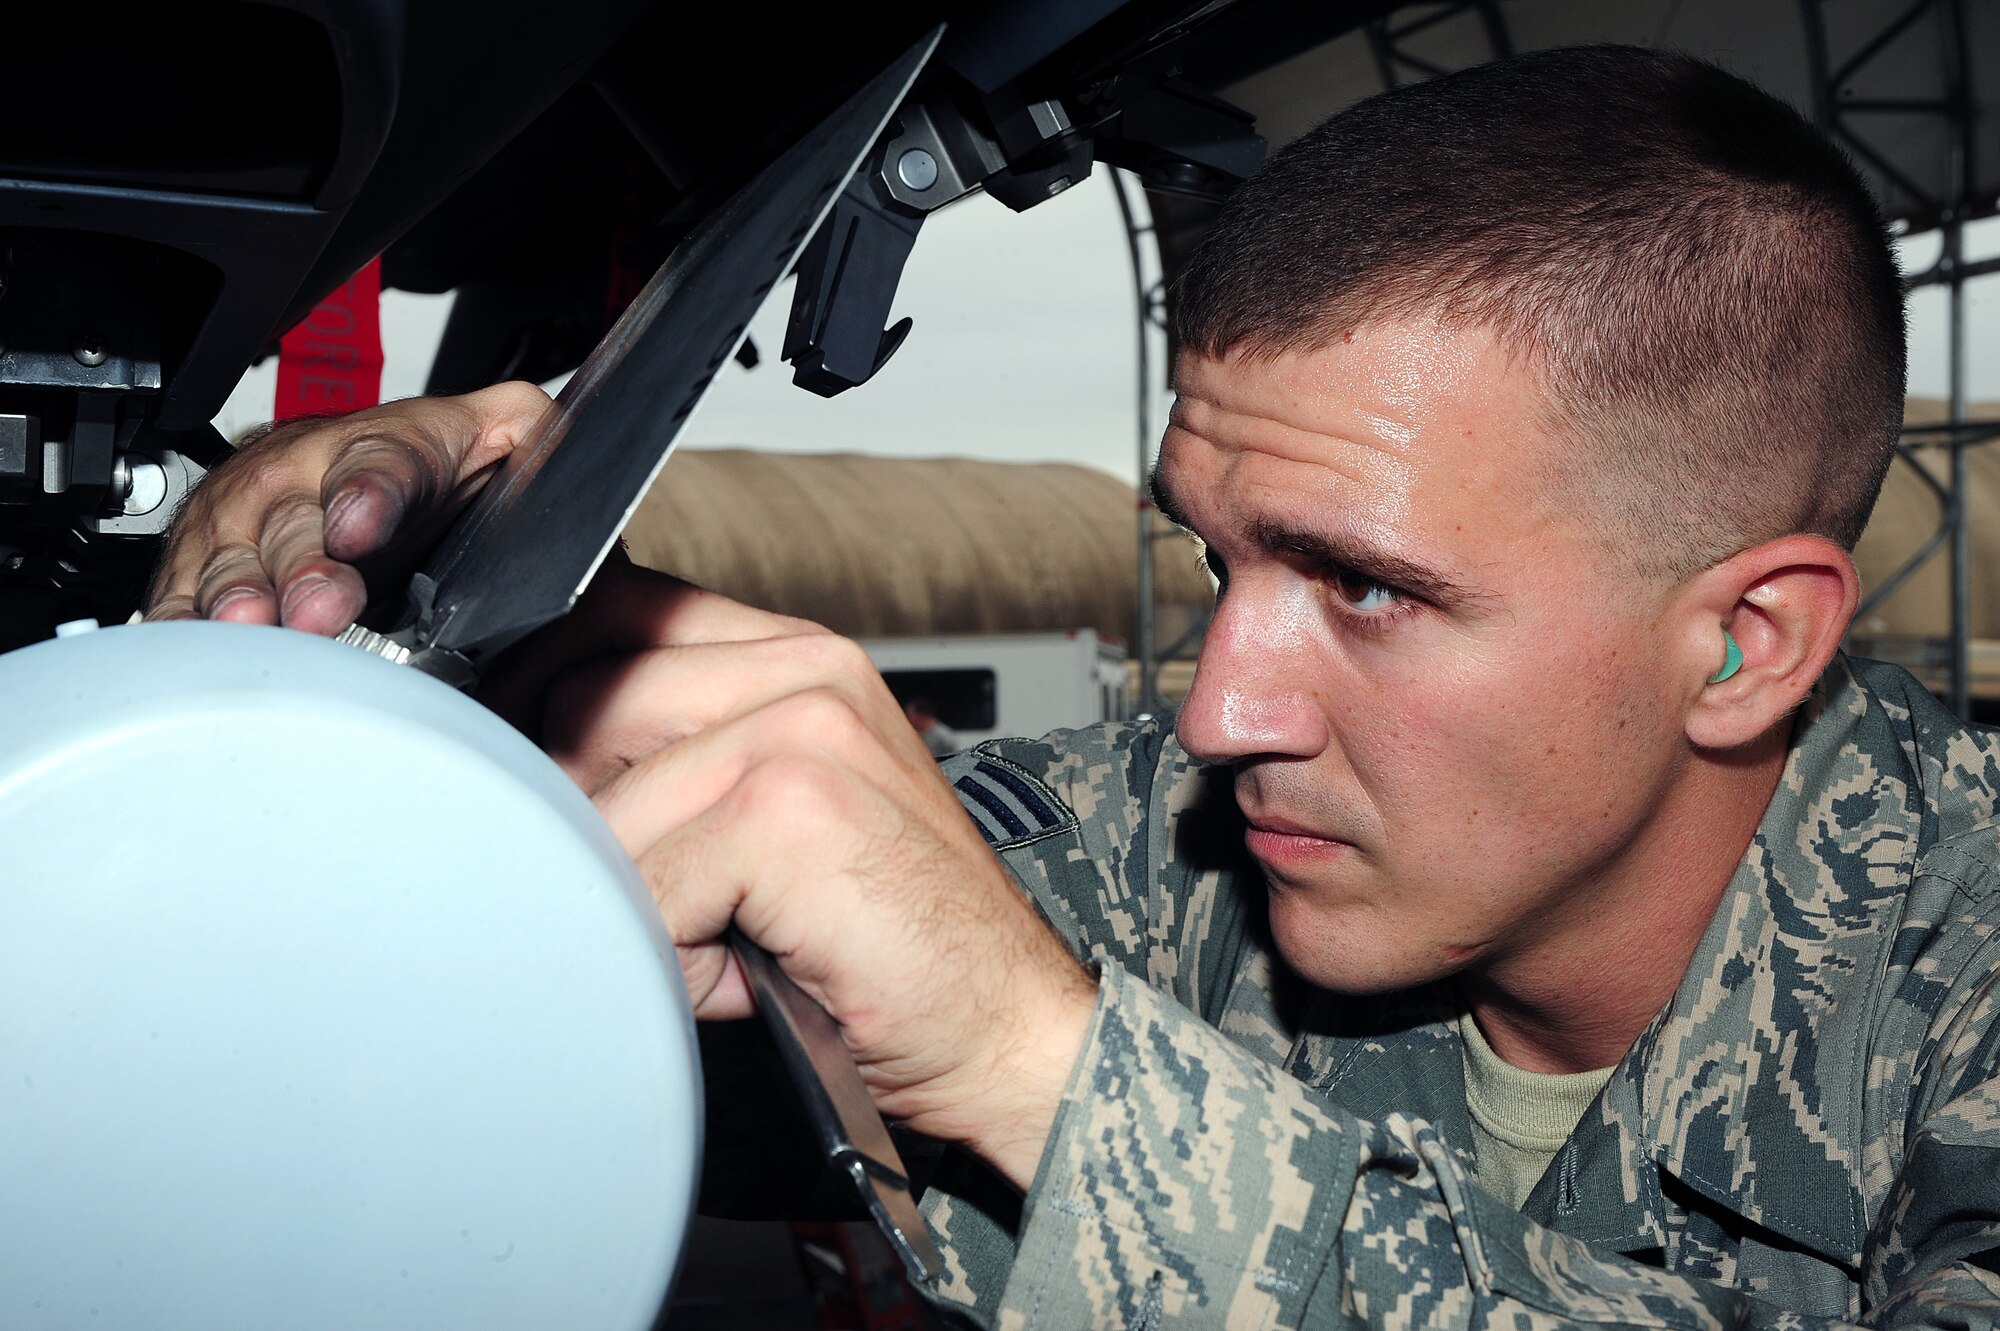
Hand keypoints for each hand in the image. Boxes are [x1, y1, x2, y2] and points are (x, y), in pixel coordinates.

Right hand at [145, 382, 552, 631]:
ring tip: (248, 627)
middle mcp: (310, 472)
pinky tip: (188, 646)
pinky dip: (183, 621)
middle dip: (302, 566)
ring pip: (234, 555)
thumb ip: (550, 455)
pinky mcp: (209, 560)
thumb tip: (600, 478)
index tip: (363, 525)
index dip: (371, 493)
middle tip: (315, 609)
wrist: (358, 474)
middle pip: (299, 519)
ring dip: (237, 595)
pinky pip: (185, 591)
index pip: (384, 462)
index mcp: (393, 445)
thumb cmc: (440, 466)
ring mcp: (253, 515)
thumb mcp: (512, 439)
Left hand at [541, 570, 1097, 1189]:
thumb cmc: (895, 940)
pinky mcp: (785, 808)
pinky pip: (642, 888)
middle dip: (581, 814)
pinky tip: (751, 972)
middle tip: (667, 893)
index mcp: (802, 657)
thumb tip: (530, 769)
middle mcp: (805, 670)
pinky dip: (674, 959)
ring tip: (726, 938)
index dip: (555, 700)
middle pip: (578, 697)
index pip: (612, 615)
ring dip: (637, 899)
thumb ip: (686, 764)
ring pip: (599, 805)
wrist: (1011, 1027)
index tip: (559, 786)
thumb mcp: (783, 819)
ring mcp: (798, 730)